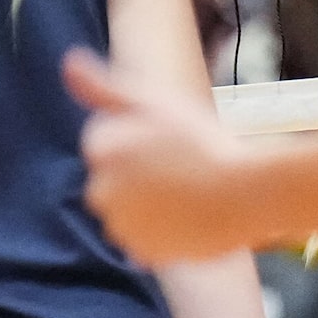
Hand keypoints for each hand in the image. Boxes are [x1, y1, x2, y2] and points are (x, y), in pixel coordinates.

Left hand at [64, 49, 264, 262]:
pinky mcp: (141, 254)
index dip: (137, 137)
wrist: (249, 193)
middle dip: (135, 172)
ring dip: (146, 203)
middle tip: (180, 166)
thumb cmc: (204, 141)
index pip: (104, 142)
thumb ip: (102, 87)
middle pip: (111, 178)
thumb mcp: (153, 100)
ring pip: (126, 210)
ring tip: (187, 191)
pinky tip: (187, 217)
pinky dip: (159, 231)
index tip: (169, 140)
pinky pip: (143, 238)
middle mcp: (99, 192)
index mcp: (99, 150)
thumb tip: (68, 63)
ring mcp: (119, 227)